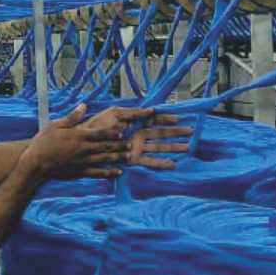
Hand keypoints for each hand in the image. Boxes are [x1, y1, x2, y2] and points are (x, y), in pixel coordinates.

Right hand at [25, 105, 130, 179]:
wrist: (36, 164)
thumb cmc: (43, 142)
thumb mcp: (56, 125)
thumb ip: (72, 117)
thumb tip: (84, 106)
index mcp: (79, 135)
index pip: (101, 132)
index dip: (113, 131)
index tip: (123, 130)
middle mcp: (84, 148)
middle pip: (106, 146)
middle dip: (120, 144)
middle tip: (131, 144)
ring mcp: (83, 161)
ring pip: (105, 158)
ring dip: (118, 157)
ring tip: (128, 156)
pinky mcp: (80, 172)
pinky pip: (98, 172)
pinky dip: (110, 172)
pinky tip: (118, 172)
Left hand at [74, 105, 195, 171]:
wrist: (84, 141)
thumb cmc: (96, 125)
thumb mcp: (115, 114)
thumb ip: (133, 113)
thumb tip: (152, 110)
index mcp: (134, 122)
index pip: (155, 119)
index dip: (167, 119)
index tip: (180, 118)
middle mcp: (138, 134)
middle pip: (161, 133)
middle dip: (176, 133)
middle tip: (191, 132)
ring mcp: (136, 147)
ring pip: (159, 146)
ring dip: (173, 148)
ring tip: (188, 148)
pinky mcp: (132, 159)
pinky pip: (149, 161)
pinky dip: (161, 163)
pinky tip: (172, 165)